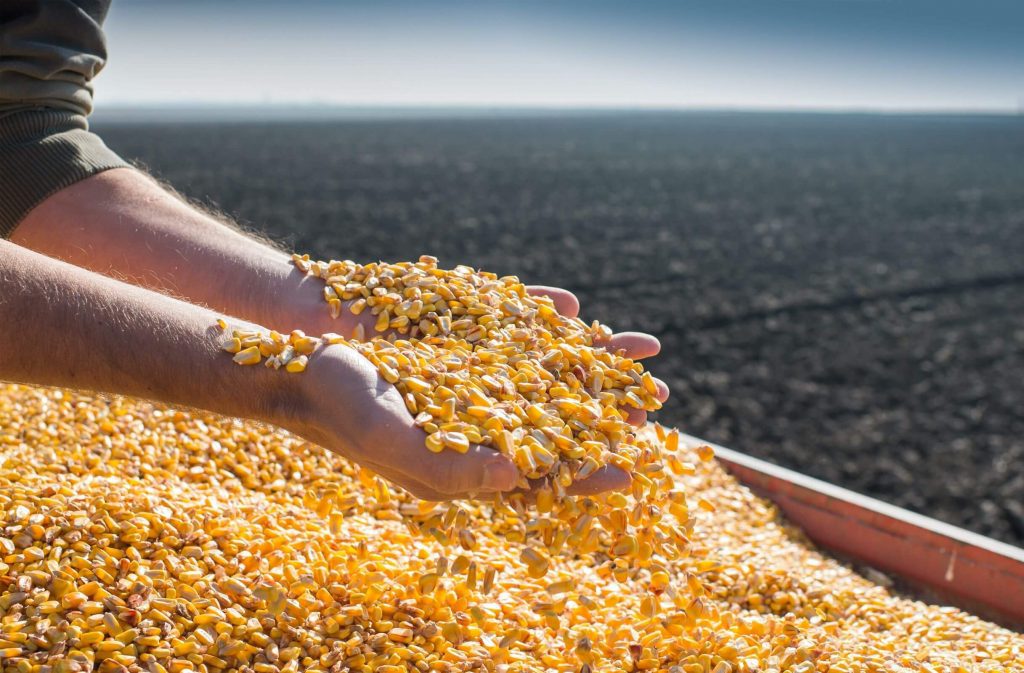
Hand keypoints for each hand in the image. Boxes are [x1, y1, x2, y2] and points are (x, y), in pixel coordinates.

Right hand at [281, 284, 668, 500]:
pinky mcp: (463, 338)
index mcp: (468, 459)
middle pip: (556, 418)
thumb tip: (519, 479)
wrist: (301, 359)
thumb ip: (457, 469)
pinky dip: (545, 318)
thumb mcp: (397, 443)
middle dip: (606, 409)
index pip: (540, 473)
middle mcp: (480, 419)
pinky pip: (514, 328)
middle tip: (656, 399)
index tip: (634, 469)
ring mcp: (474, 375)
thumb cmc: (342, 409)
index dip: (585, 474)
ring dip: (589, 360)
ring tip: (640, 347)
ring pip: (545, 369)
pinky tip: (574, 309)